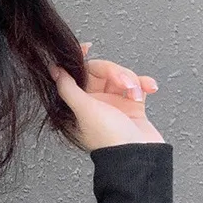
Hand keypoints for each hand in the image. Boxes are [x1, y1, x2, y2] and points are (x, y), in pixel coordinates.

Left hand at [48, 42, 165, 151]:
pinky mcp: (131, 104)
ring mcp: (113, 103)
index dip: (79, 59)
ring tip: (135, 95)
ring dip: (131, 80)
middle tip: (123, 84)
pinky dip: (143, 84)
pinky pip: (137, 84)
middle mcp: (93, 103)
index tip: (86, 47)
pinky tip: (148, 90)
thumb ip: (68, 89)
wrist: (136, 155)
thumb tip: (54, 70)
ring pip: (121, 75)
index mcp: (77, 105)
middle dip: (115, 73)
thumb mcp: (83, 110)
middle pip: (101, 71)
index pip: (76, 75)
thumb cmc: (108, 138)